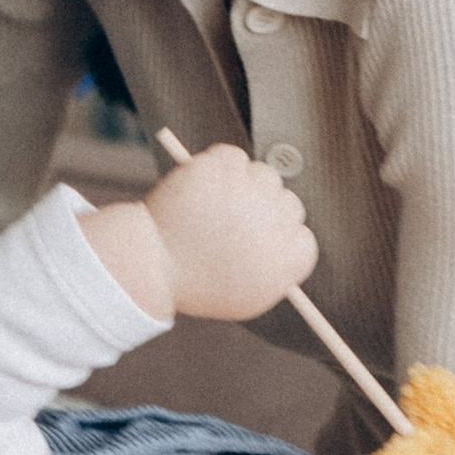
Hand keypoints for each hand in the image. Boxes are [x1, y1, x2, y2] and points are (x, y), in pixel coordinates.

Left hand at [144, 143, 318, 323]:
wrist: (151, 263)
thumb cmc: (196, 285)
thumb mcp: (245, 297)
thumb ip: (274, 273)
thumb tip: (289, 245)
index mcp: (287, 260)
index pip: (303, 239)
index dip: (280, 239)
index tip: (258, 240)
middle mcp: (275, 222)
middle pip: (289, 203)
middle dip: (263, 211)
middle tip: (232, 221)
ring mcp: (250, 191)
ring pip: (263, 174)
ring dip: (243, 185)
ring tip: (211, 208)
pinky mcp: (223, 167)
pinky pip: (232, 157)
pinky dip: (218, 168)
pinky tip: (199, 190)